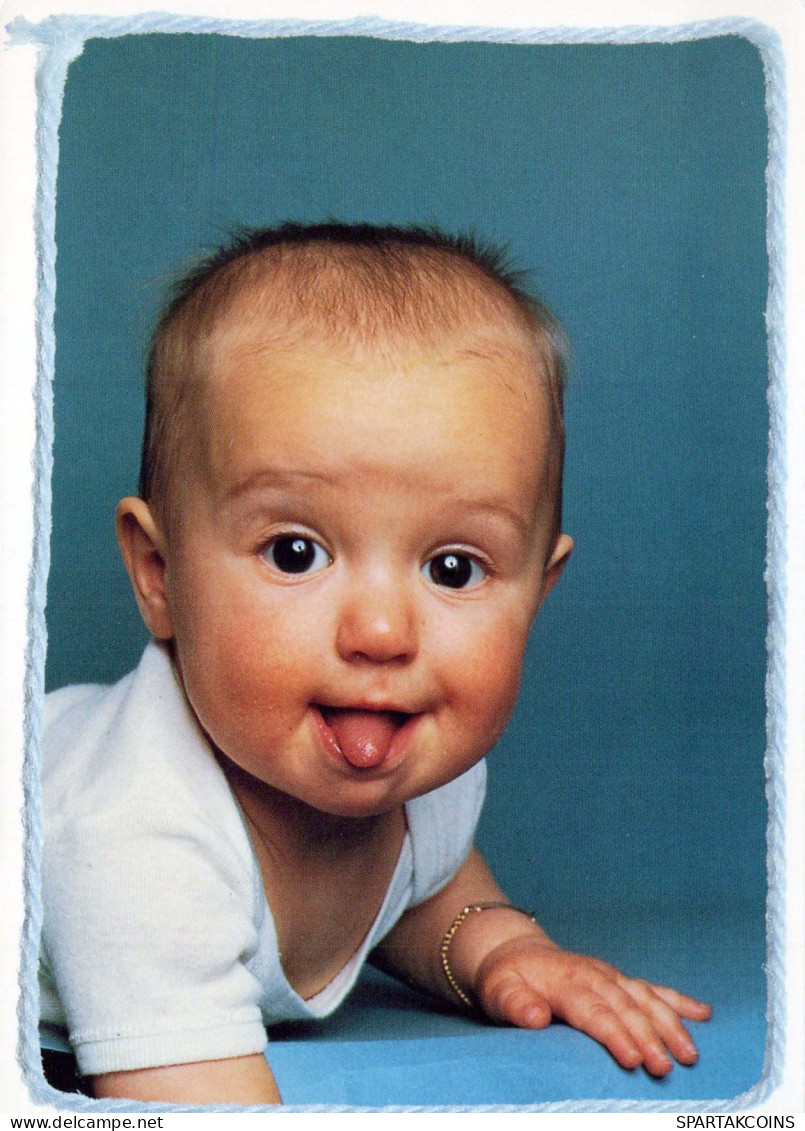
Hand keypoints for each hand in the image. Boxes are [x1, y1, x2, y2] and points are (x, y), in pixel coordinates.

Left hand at [473, 936, 710, 1075]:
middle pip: (626, 1008)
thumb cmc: (508, 980)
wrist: (515, 952)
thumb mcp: (499, 991)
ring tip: (689, 1053)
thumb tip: (535, 1018)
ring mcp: (610, 976)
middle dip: (648, 1036)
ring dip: (670, 1024)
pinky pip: (653, 988)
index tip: (632, 1059)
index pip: (594, 1010)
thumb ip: (515, 1005)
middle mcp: (594, 976)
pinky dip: (678, 1000)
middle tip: (666, 1067)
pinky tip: (704, 1014)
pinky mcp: (620, 980)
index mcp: (565, 981)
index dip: (614, 1034)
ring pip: (646, 998)